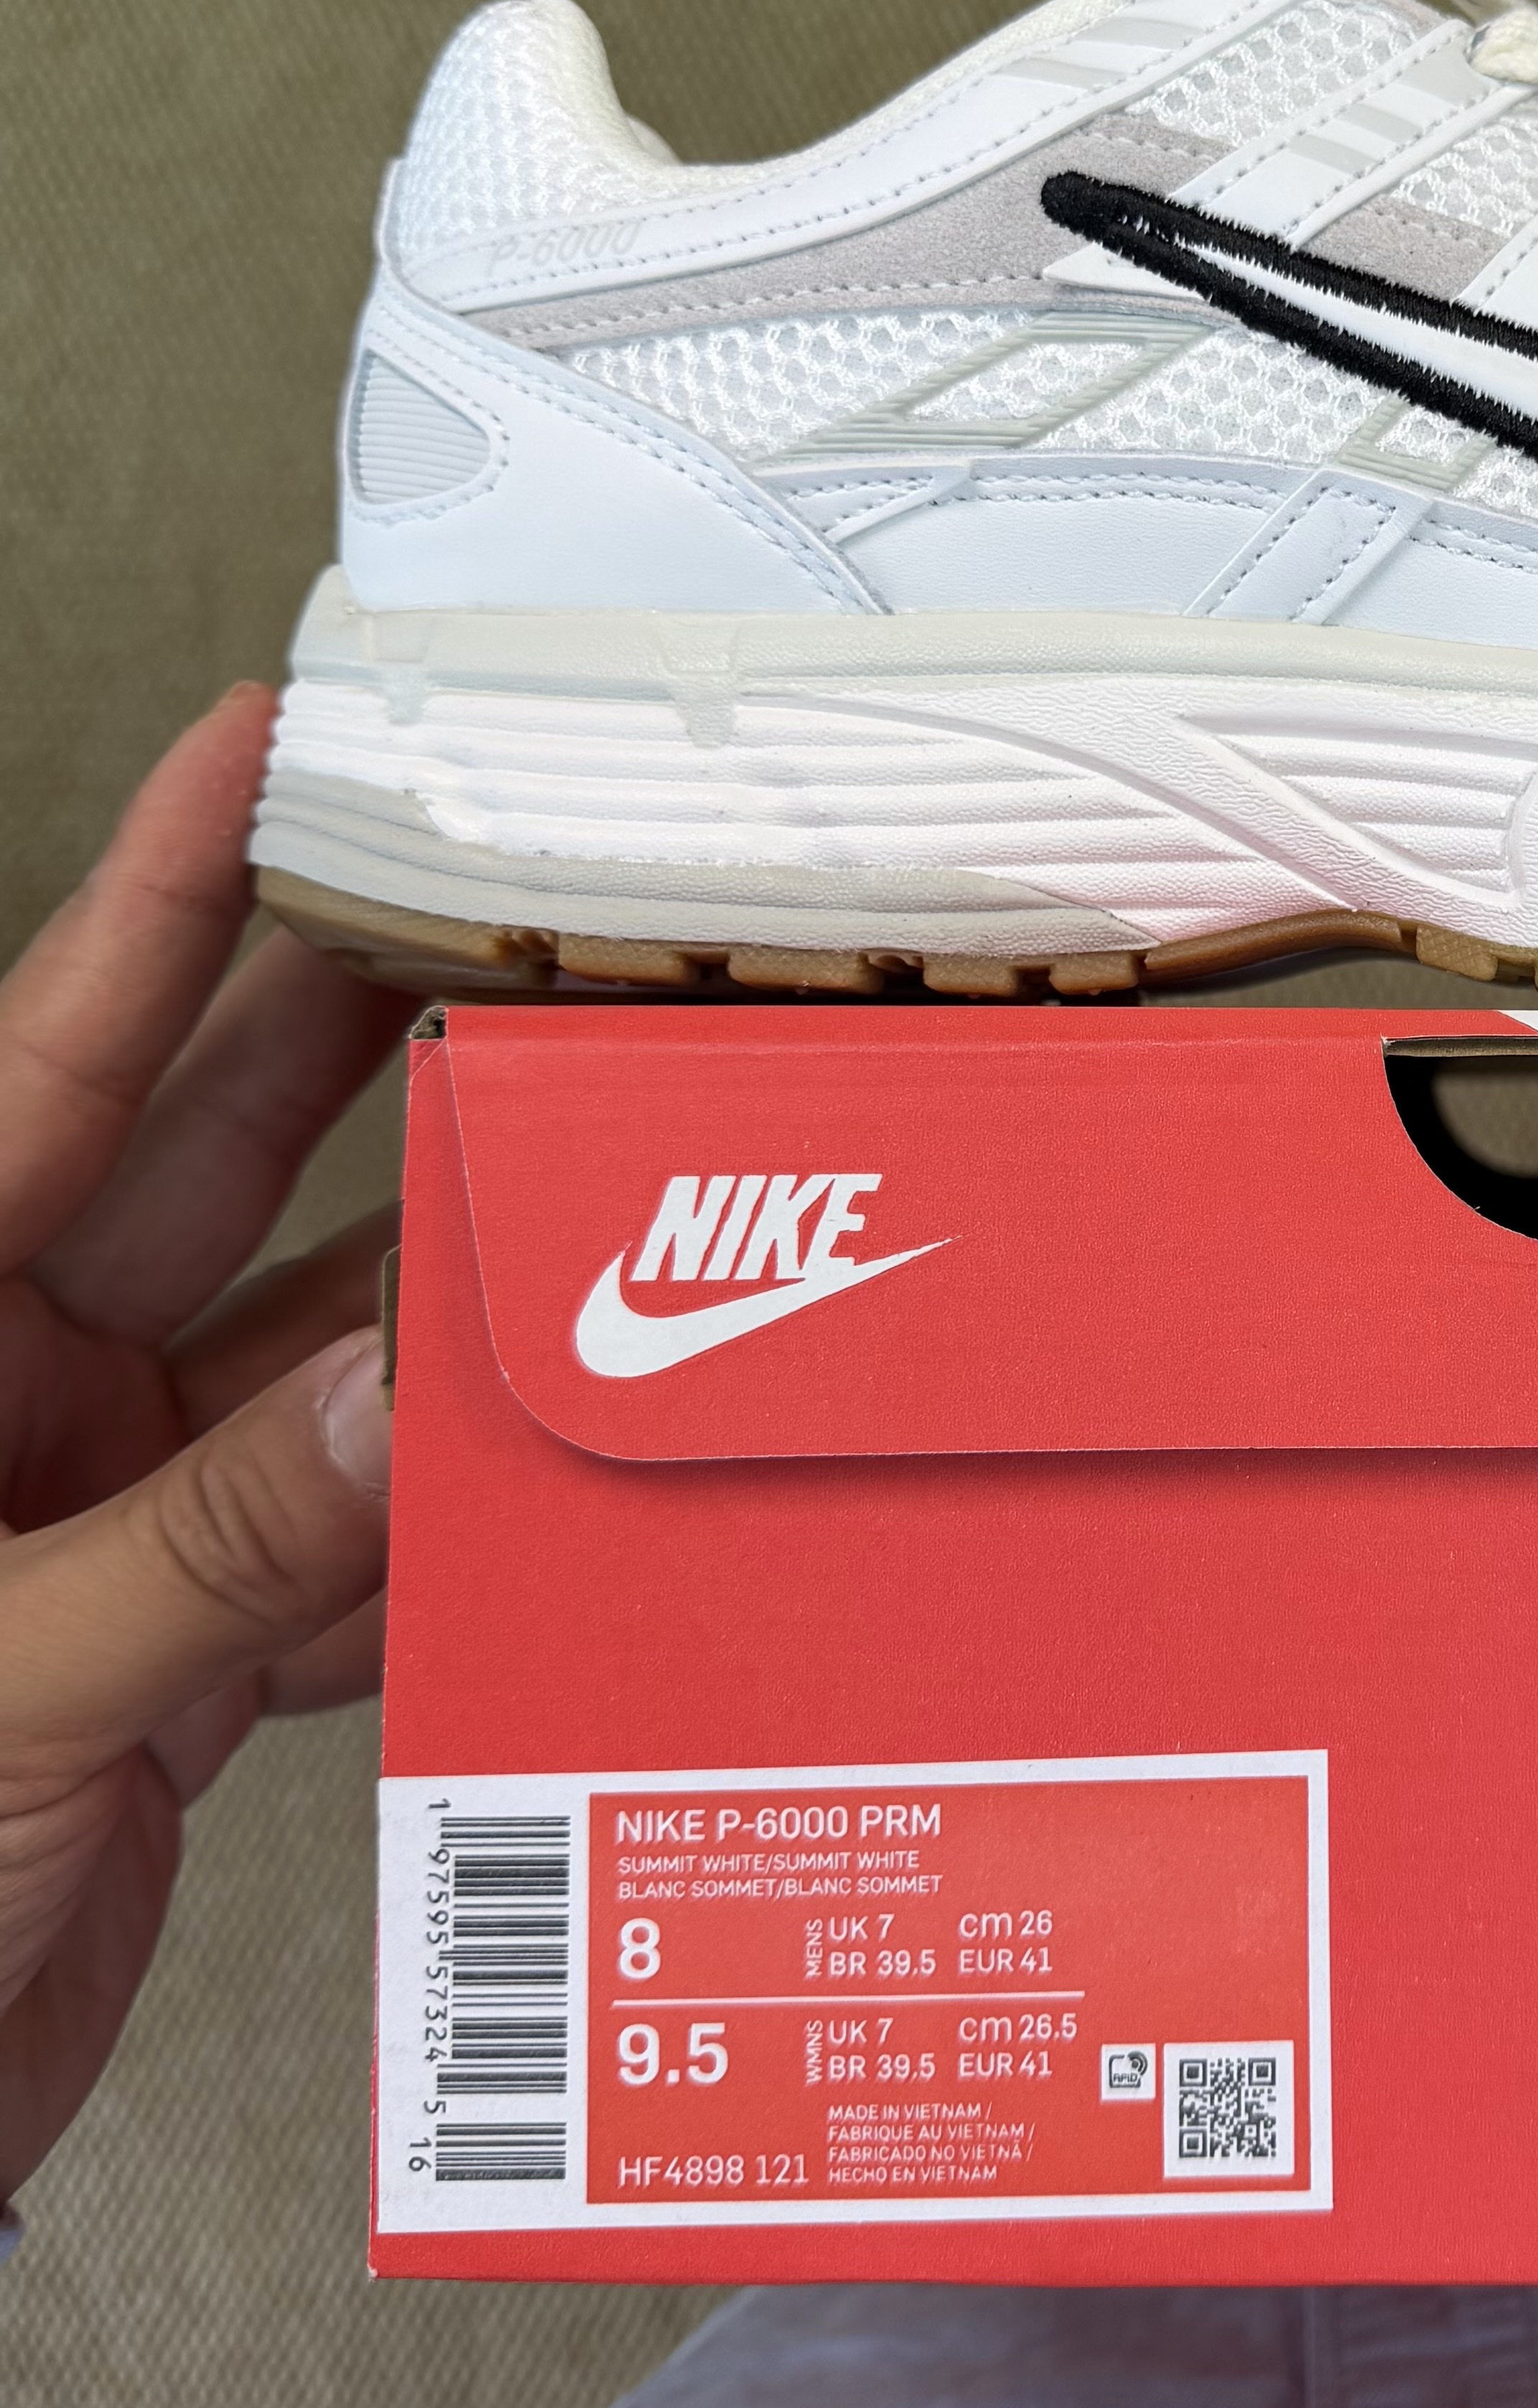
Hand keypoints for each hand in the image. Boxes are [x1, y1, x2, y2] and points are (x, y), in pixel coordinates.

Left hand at [0, 687, 413, 2203]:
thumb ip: (204, 1547)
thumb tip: (406, 1400)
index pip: (52, 1067)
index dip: (163, 894)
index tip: (269, 750)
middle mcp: (4, 1407)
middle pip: (218, 1178)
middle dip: (376, 1064)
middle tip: (523, 945)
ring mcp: (98, 1527)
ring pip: (317, 1372)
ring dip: (453, 1329)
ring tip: (607, 1233)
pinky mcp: (175, 1657)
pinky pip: (347, 1549)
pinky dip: (446, 1535)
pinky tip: (545, 1498)